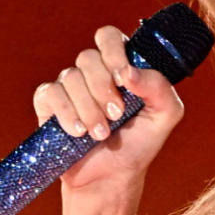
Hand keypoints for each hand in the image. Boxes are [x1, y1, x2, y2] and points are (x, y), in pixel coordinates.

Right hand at [33, 25, 183, 192]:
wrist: (111, 177)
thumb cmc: (139, 144)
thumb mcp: (165, 116)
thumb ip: (159, 87)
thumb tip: (128, 71)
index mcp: (120, 67)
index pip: (109, 37)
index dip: (113, 51)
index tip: (122, 77)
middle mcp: (93, 72)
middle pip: (87, 57)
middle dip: (103, 88)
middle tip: (116, 115)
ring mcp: (70, 88)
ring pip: (70, 77)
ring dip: (88, 108)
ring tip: (100, 134)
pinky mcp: (49, 105)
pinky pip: (50, 94)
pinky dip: (65, 113)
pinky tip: (77, 133)